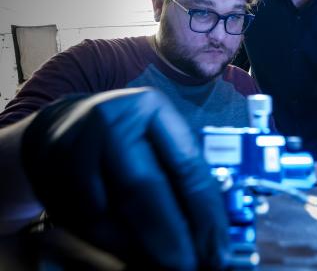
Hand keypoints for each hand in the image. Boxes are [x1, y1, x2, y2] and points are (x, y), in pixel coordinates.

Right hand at [21, 88, 229, 269]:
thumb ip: (183, 174)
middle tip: (189, 264)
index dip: (205, 211)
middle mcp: (111, 122)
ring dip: (140, 246)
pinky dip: (112, 243)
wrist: (59, 126)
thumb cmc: (127, 137)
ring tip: (165, 264)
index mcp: (151, 108)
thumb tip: (213, 227)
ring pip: (110, 210)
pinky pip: (85, 220)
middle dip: (170, 234)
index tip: (218, 245)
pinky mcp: (50, 175)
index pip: (186, 164)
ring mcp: (74, 147)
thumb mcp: (159, 139)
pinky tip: (133, 254)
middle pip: (144, 186)